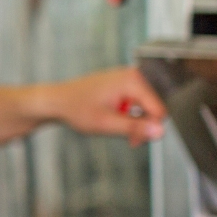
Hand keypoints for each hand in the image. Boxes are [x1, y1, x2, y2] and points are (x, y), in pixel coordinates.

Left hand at [43, 67, 165, 146]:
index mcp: (132, 80)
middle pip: (153, 108)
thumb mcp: (107, 123)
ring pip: (145, 107)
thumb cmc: (76, 108)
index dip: (150, 129)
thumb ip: (135, 128)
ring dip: (136, 122)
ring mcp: (127, 78)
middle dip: (142, 126)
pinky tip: (117, 122)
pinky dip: (129, 115)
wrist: (56, 101)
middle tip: (129, 140)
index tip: (136, 140)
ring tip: (119, 131)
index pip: (160, 110)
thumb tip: (160, 132)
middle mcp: (133, 75)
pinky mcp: (122, 84)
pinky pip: (136, 103)